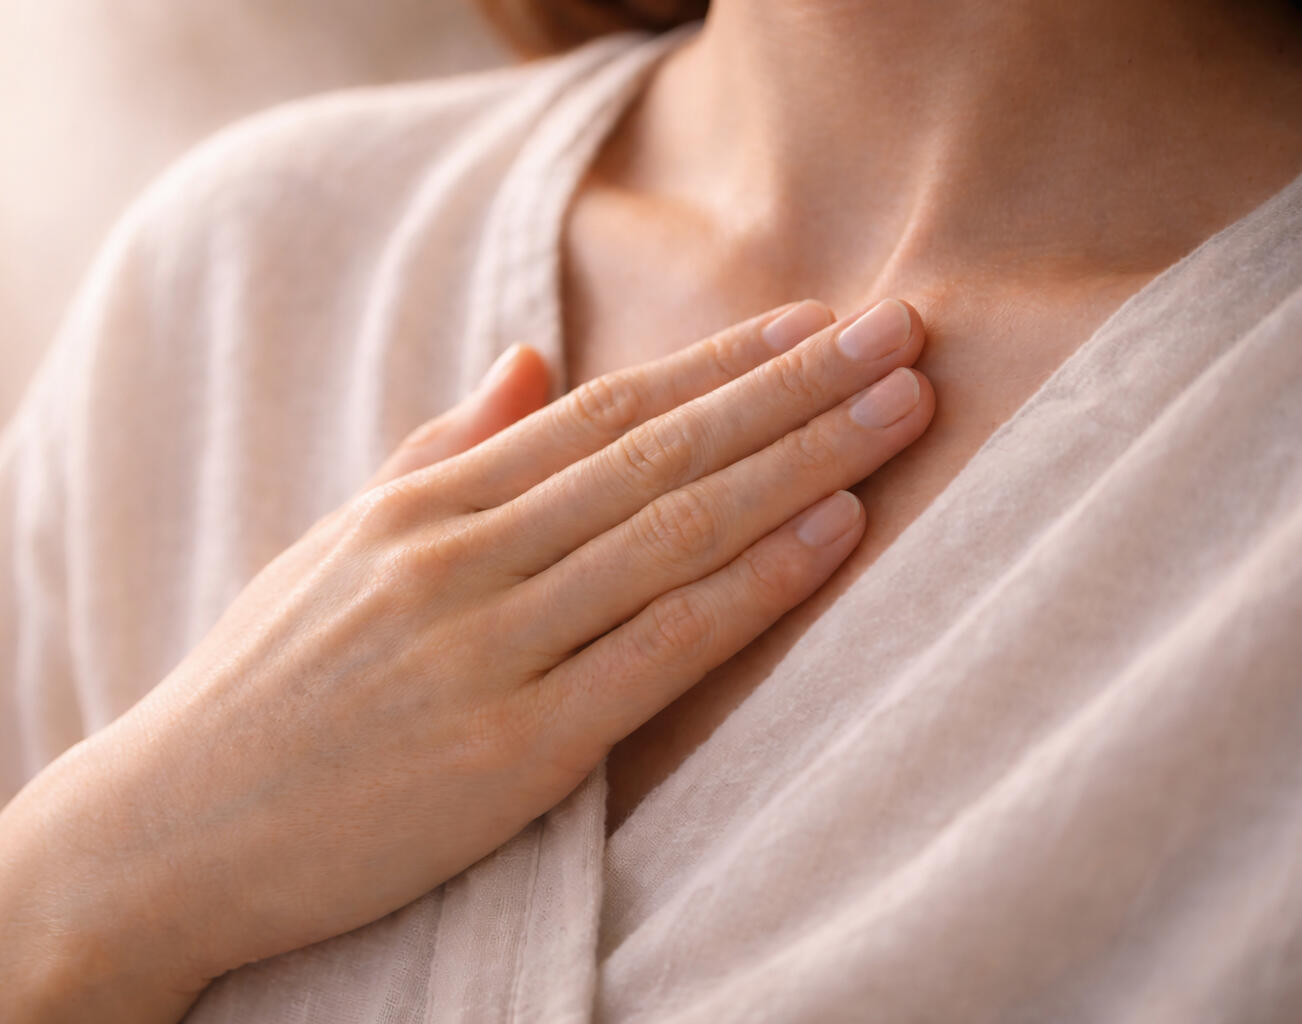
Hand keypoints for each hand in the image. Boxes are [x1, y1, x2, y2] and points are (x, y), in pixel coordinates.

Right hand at [0, 297, 933, 1022]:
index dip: (720, 362)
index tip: (813, 324)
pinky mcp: (509, 750)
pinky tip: (835, 532)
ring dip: (803, 461)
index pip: (605, 410)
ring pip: (675, 531)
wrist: (167, 833)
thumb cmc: (267, 687)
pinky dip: (754, 585)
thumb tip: (527, 361)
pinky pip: (657, 648)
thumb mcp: (342, 544)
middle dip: (794, 388)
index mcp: (426, 507)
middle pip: (662, 451)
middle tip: (900, 333)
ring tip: (902, 409)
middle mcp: (462, 557)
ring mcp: (486, 649)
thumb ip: (444, 451)